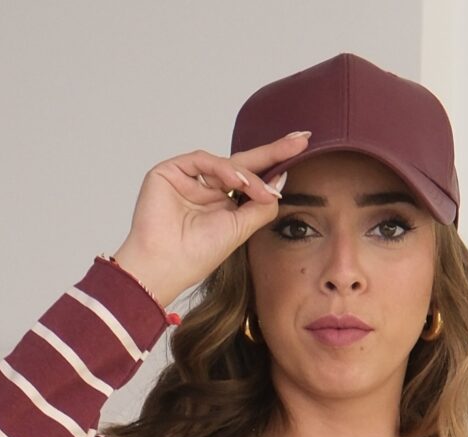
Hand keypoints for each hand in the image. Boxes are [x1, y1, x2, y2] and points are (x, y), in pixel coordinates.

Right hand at [109, 129, 313, 307]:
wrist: (165, 266)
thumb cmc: (195, 256)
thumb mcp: (240, 229)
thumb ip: (261, 204)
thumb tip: (281, 179)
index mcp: (221, 204)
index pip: (251, 179)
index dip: (275, 165)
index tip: (302, 149)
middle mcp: (205, 188)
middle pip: (243, 163)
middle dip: (272, 151)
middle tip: (300, 140)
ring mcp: (187, 179)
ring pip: (225, 163)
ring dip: (247, 175)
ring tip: (262, 190)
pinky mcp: (170, 171)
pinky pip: (203, 160)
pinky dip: (223, 169)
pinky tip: (238, 181)